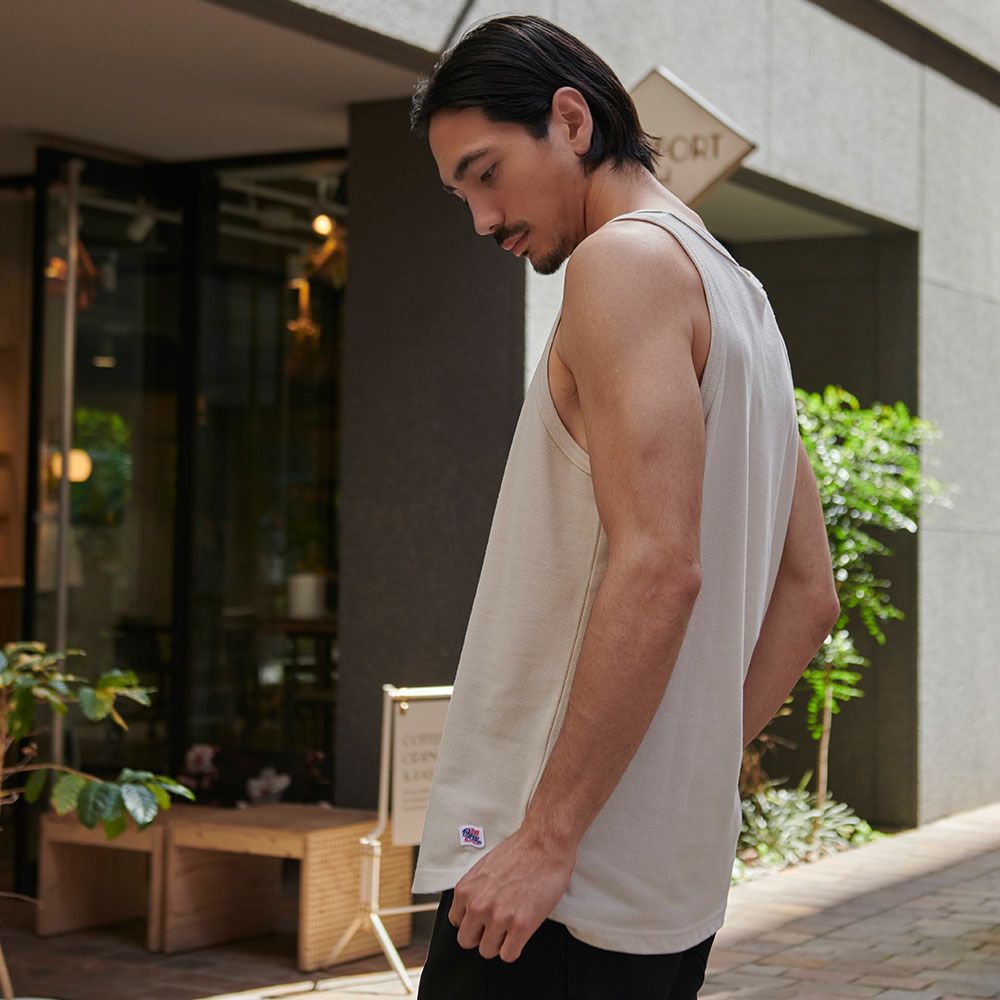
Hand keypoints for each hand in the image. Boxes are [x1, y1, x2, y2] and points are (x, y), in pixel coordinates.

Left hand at [448, 822, 576, 962]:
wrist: (545, 844)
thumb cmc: (519, 851)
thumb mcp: (484, 868)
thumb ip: (475, 890)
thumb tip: (472, 908)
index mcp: (466, 890)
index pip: (456, 922)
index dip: (472, 921)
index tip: (482, 919)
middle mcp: (478, 906)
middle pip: (467, 941)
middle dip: (481, 935)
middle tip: (496, 926)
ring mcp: (499, 917)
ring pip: (487, 951)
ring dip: (499, 942)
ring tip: (511, 928)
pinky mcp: (520, 925)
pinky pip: (509, 955)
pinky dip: (514, 948)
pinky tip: (521, 934)